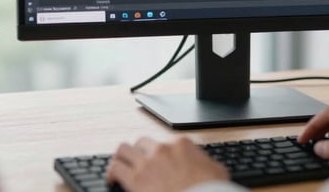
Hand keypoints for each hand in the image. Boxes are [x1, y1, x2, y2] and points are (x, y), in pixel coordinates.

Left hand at [107, 136, 229, 191]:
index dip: (161, 154)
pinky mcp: (135, 179)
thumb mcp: (216, 171)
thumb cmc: (211, 189)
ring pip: (124, 149)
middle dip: (138, 152)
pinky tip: (112, 180)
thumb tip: (206, 166)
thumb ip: (205, 163)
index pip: (166, 143)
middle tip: (136, 162)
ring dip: (121, 158)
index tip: (159, 163)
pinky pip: (116, 168)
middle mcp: (162, 149)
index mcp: (182, 145)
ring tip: (118, 166)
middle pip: (142, 142)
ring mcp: (147, 163)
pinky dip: (111, 173)